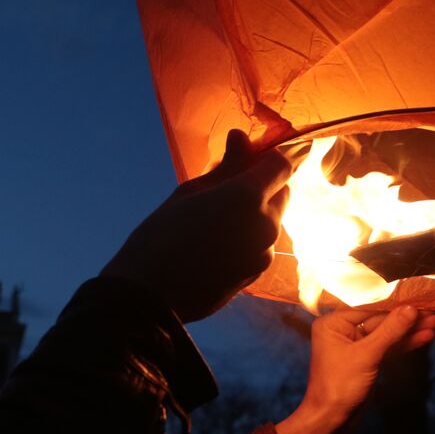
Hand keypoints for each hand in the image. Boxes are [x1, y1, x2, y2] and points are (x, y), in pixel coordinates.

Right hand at [101, 130, 290, 322]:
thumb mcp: (190, 192)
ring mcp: (264, 253)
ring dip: (255, 213)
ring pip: (272, 220)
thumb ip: (225, 166)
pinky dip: (248, 238)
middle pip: (282, 192)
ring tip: (215, 221)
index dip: (266, 157)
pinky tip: (216, 245)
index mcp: (248, 197)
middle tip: (225, 189)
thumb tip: (241, 138)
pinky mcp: (257, 274)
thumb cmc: (161, 236)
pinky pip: (261, 245)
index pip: (282, 164)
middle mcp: (266, 225)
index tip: (244, 157)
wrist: (151, 295)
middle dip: (263, 186)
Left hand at [275, 305, 434, 433]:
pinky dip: (405, 343)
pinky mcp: (367, 360)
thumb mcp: (366, 355)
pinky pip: (388, 347)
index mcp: (333, 324)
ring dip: (410, 330)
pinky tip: (424, 336)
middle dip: (406, 317)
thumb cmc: (339, 386)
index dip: (395, 302)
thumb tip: (410, 309)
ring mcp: (356, 345)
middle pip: (380, 319)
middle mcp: (342, 331)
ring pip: (387, 334)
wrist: (332, 420)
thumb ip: (389, 331)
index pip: (368, 306)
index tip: (418, 297)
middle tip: (433, 310)